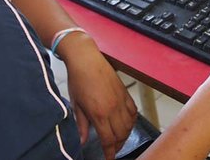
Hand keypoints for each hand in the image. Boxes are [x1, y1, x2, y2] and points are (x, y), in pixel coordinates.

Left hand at [62, 34, 136, 159]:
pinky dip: (132, 120)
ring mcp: (121, 100)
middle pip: (121, 135)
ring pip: (129, 125)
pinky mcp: (125, 92)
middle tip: (112, 150)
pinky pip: (133, 111)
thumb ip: (81, 125)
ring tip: (119, 139)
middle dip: (118, 146)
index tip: (108, 158)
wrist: (86, 59)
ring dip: (125, 135)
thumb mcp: (76, 105)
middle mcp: (113, 109)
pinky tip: (126, 123)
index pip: (108, 140)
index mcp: (99, 114)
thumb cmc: (78, 80)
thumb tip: (82, 141)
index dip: (110, 152)